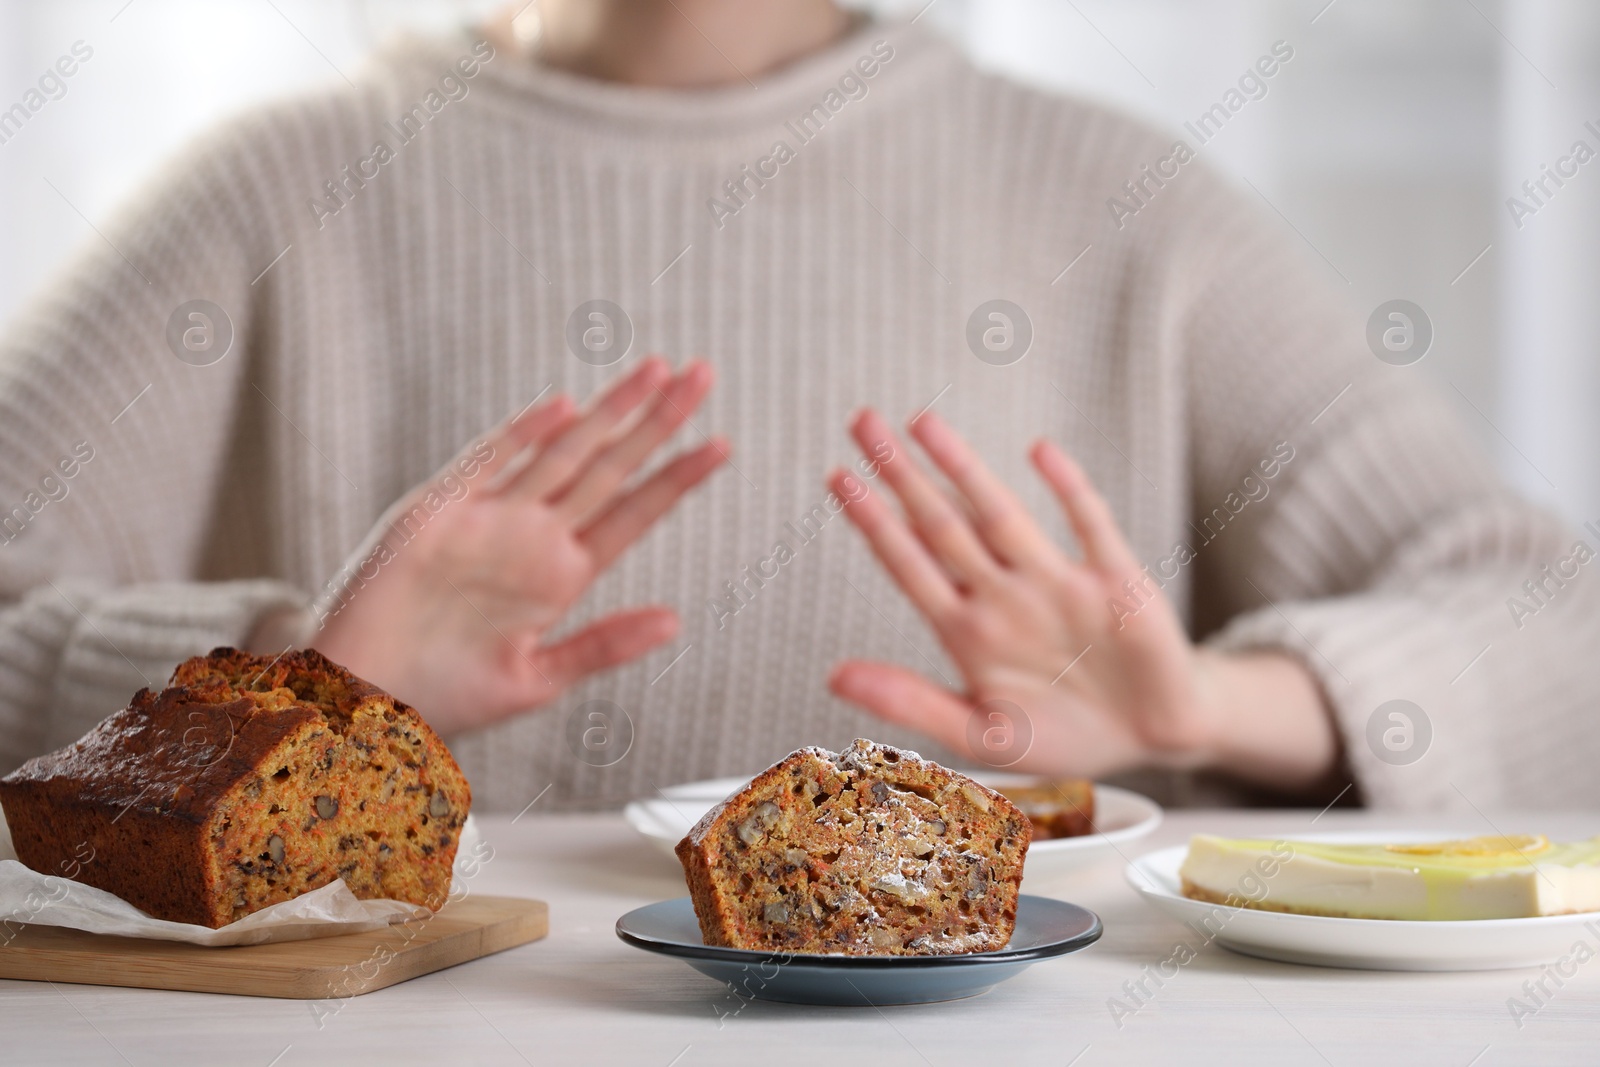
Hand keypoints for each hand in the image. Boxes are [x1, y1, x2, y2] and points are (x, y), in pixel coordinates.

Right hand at [310, 357, 726, 733]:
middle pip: (607, 467)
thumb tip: (677, 620)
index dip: (675, 479)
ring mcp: (487, 519)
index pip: (631, 514)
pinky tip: (565, 408)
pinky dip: (521, 435)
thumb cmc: (445, 696)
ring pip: (560, 451)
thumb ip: (603, 645)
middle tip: (704, 375)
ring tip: (656, 372)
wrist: (362, 700)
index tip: (722, 445)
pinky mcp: (436, 512)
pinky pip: (485, 463)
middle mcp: (531, 537)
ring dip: (607, 412)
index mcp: (560, 576)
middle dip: (654, 422)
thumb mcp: (537, 678)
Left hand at [827, 410, 1336, 790]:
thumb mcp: (982, 735)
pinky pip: (1089, 527)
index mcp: (967, 631)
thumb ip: (911, 703)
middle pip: (942, 525)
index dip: (873, 522)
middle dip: (901, 475)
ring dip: (964, 470)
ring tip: (924, 423)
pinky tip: (1041, 452)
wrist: (1153, 735)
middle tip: (863, 421)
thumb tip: (832, 677)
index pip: (909, 564)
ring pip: (1001, 515)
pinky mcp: (1117, 583)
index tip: (838, 477)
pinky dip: (1068, 490)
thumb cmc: (1066, 735)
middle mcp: (1005, 596)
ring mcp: (1058, 584)